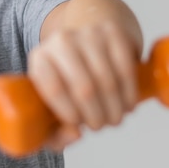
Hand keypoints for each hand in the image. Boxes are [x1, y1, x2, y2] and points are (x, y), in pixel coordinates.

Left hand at [27, 20, 138, 152]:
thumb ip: (53, 131)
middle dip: (96, 116)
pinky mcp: (113, 33)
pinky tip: (127, 105)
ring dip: (115, 108)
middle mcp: (60, 42)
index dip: (69, 114)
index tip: (78, 125)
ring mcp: (88, 34)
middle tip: (100, 126)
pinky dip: (129, 93)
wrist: (86, 33)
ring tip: (114, 119)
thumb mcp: (49, 102)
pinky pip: (125, 69)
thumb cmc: (66, 78)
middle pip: (84, 88)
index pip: (53, 89)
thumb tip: (75, 134)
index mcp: (39, 59)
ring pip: (107, 80)